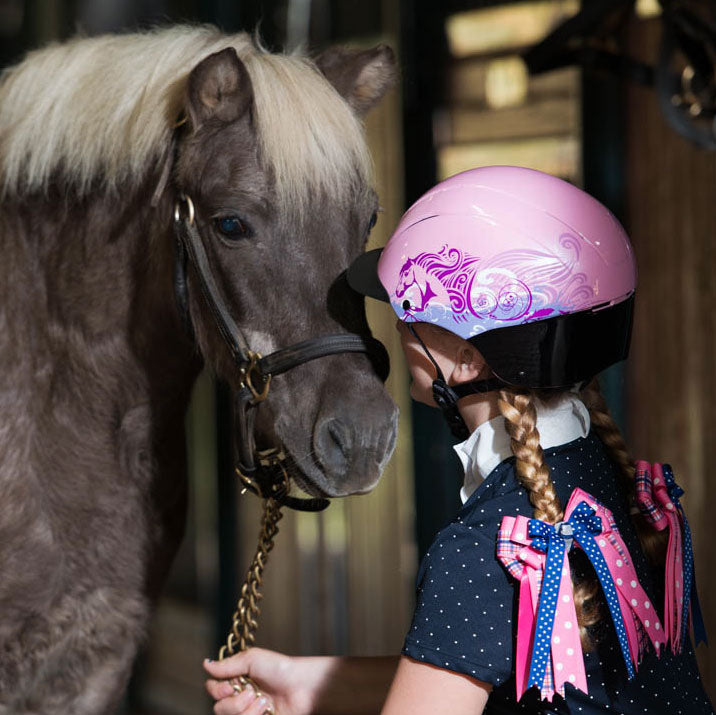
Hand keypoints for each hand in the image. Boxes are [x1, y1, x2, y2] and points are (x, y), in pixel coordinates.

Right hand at [204, 648, 330, 714]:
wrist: (303, 686)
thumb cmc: (281, 669)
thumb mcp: (253, 659)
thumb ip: (228, 665)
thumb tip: (206, 664)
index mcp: (237, 678)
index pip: (213, 689)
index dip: (218, 689)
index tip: (231, 685)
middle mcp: (240, 696)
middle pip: (219, 708)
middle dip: (235, 702)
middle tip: (252, 691)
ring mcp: (249, 711)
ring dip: (247, 710)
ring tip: (263, 700)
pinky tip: (267, 709)